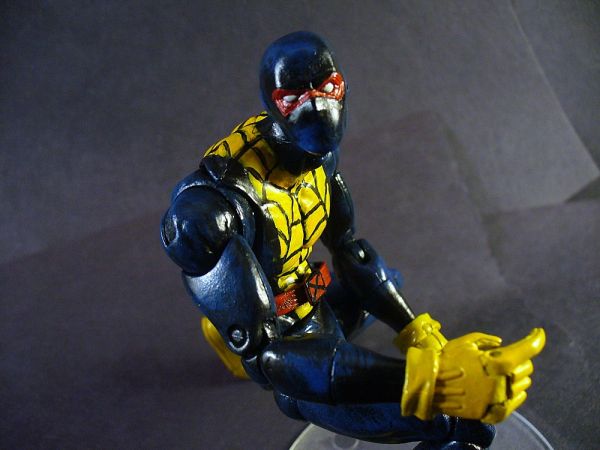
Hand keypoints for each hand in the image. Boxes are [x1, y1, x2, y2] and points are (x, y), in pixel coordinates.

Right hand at [402, 328, 545, 423]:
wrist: (431, 385)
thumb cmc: (447, 359)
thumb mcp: (466, 342)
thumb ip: (487, 340)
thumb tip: (502, 344)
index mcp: (500, 363)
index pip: (528, 348)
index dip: (536, 338)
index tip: (538, 332)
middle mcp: (505, 382)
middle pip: (526, 367)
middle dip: (519, 359)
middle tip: (506, 356)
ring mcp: (500, 400)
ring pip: (522, 385)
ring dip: (515, 376)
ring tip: (500, 372)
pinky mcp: (493, 413)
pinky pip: (514, 403)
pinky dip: (514, 394)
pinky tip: (507, 388)